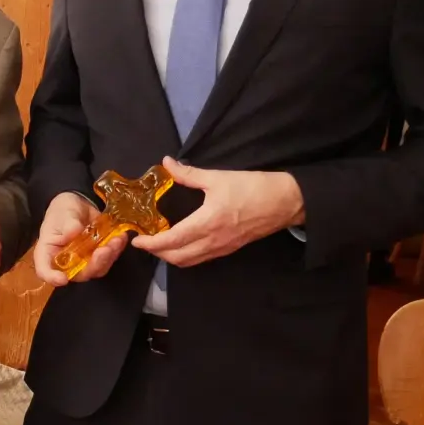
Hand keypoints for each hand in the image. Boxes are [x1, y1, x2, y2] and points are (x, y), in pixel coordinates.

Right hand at [31, 192, 125, 286]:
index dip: (52, 277)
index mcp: (49, 253)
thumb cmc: (62, 210)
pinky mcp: (98, 256)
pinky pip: (109, 258)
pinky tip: (121, 237)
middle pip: (78, 274)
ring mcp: (84, 261)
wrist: (78, 203)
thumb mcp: (62, 213)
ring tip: (116, 240)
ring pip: (97, 268)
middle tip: (104, 250)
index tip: (63, 279)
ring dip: (109, 257)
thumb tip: (73, 233)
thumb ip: (68, 224)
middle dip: (94, 265)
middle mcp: (67, 262)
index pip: (45, 270)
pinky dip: (116, 249)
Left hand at [131, 157, 303, 267]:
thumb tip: (166, 163)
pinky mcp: (230, 249)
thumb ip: (189, 173)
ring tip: (159, 242)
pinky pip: (202, 258)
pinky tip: (182, 242)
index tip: (137, 239)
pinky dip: (186, 255)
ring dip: (171, 256)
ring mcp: (222, 248)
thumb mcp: (218, 177)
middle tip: (145, 240)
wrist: (286, 202)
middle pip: (178, 258)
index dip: (151, 243)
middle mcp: (213, 241)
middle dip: (157, 253)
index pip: (172, 241)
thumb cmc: (252, 188)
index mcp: (207, 223)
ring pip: (190, 261)